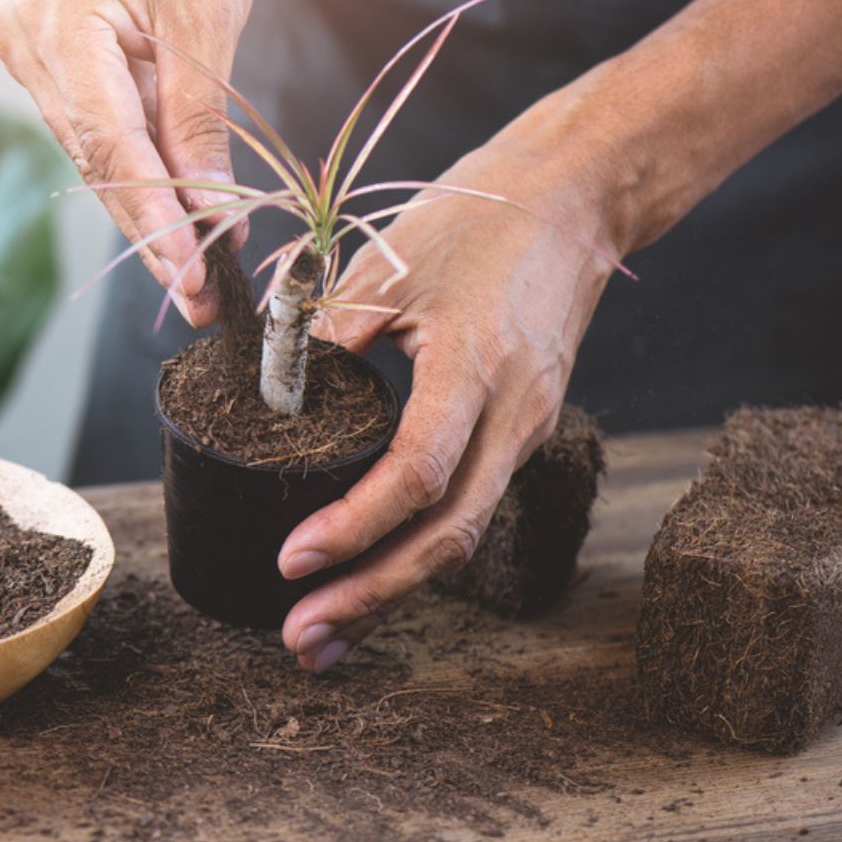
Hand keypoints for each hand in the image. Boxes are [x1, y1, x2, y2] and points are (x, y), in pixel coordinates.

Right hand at [0, 0, 259, 324]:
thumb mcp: (208, 23)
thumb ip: (198, 126)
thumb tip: (210, 217)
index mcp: (58, 22)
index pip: (110, 150)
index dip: (155, 224)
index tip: (193, 279)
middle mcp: (21, 39)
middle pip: (94, 161)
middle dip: (153, 227)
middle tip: (202, 292)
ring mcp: (20, 45)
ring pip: (90, 150)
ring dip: (144, 199)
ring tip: (199, 256)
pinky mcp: (37, 48)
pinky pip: (87, 121)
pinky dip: (132, 158)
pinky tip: (172, 200)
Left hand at [275, 112, 624, 671]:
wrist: (573, 201)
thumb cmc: (478, 220)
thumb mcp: (390, 266)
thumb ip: (326, 335)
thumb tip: (268, 400)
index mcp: (478, 369)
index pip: (417, 475)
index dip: (354, 527)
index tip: (292, 561)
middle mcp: (515, 415)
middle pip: (448, 535)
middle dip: (372, 596)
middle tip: (300, 640)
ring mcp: (527, 428)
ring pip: (463, 534)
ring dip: (394, 589)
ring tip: (326, 633)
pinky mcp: (522, 429)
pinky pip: (470, 505)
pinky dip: (418, 550)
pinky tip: (373, 576)